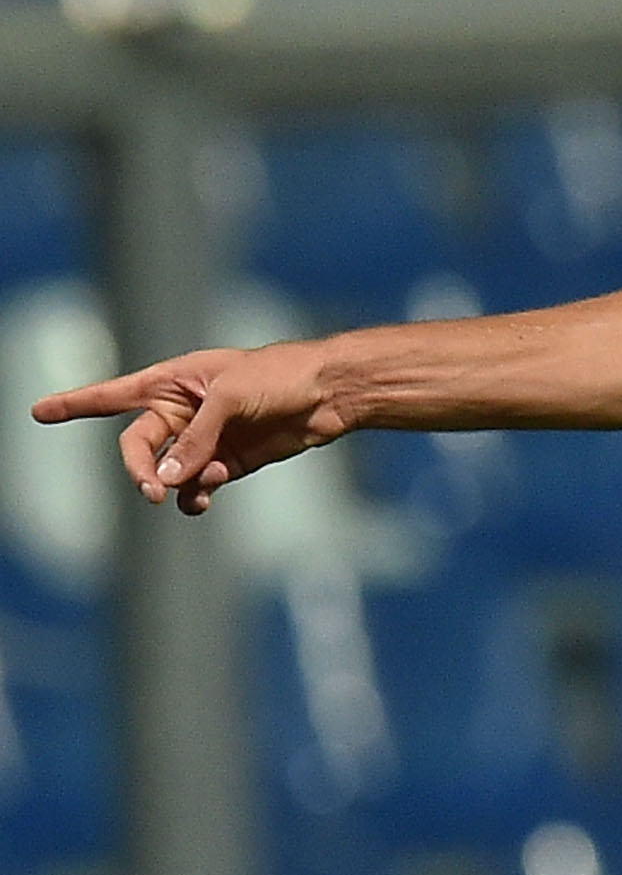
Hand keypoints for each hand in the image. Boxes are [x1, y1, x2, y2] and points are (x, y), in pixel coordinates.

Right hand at [29, 341, 344, 514]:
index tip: (38, 412)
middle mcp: (182, 412)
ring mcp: (205, 440)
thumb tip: (167, 479)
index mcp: (172, 382)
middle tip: (152, 488)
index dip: (74, 404)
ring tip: (204, 483)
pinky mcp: (229, 462)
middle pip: (139, 447)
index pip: (112, 395)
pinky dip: (195, 496)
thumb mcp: (231, 398)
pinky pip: (196, 488)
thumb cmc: (279, 376)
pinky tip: (204, 498)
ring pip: (167, 473)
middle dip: (140, 469)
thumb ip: (196, 438)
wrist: (329, 393)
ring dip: (174, 484)